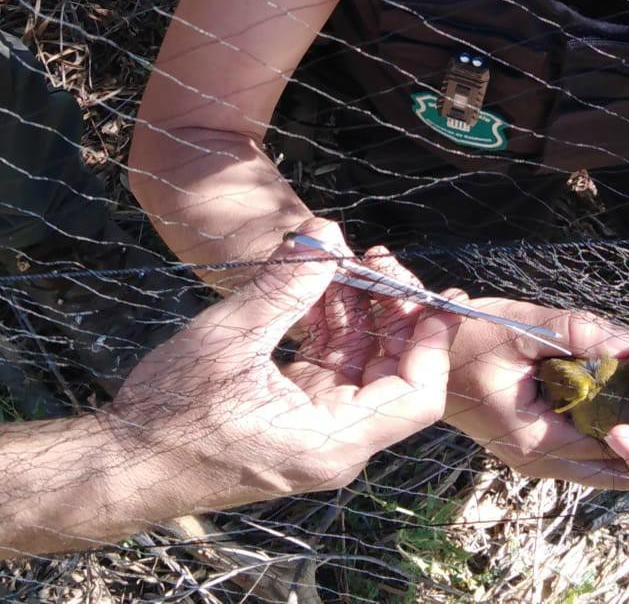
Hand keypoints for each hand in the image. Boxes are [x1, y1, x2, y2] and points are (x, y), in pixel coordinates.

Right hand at [106, 219, 457, 509]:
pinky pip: (333, 363)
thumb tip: (325, 231)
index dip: (434, 340)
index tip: (441, 291)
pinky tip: (318, 283)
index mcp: (332, 440)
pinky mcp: (295, 413)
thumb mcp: (230, 338)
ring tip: (345, 258)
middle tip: (374, 256)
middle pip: (395, 370)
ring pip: (364, 361)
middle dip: (393, 309)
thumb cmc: (171, 414)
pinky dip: (332, 322)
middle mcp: (335, 441)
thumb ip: (284, 284)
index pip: (417, 394)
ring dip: (360, 308)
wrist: (122, 463)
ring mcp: (316, 427)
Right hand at [444, 301, 628, 489]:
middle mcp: (533, 460)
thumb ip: (576, 333)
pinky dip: (596, 431)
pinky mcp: (524, 445)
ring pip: (591, 461)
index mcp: (534, 440)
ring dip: (617, 435)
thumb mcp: (521, 327)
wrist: (418, 354)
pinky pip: (573, 449)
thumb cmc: (466, 339)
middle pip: (604, 463)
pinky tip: (610, 400)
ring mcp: (527, 457)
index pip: (608, 446)